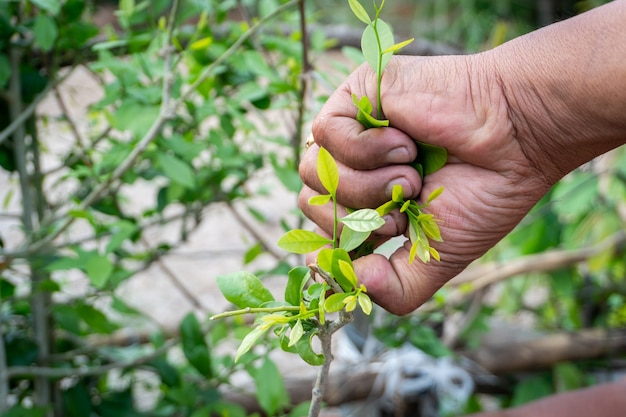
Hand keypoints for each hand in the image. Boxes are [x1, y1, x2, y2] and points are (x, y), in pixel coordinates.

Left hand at [299, 54, 549, 313]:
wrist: (516, 136)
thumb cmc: (484, 192)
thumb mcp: (438, 257)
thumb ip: (393, 288)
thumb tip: (338, 279)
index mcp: (368, 206)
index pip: (320, 234)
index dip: (334, 251)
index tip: (365, 254)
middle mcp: (353, 169)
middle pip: (312, 206)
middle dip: (363, 216)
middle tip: (407, 204)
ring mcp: (351, 133)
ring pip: (315, 173)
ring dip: (368, 184)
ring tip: (412, 174)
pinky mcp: (354, 97)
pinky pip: (325, 133)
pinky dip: (367, 148)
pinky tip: (405, 142)